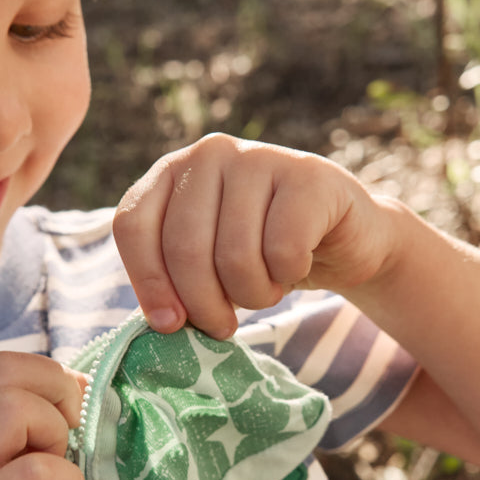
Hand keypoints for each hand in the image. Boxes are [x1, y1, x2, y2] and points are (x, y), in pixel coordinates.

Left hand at [113, 134, 398, 337]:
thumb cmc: (263, 255)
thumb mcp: (208, 263)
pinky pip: (283, 251)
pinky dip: (289, 275)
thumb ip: (174, 279)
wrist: (344, 239)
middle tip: (223, 326)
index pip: (134, 224)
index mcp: (172, 170)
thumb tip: (163, 322)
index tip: (169, 324)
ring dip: (253, 295)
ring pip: (235, 256)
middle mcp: (210, 153)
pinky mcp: (308, 176)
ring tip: (265, 289)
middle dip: (204, 304)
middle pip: (184, 248)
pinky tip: (296, 265)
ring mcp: (260, 157)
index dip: (147, 281)